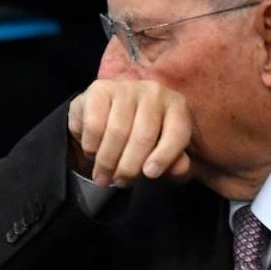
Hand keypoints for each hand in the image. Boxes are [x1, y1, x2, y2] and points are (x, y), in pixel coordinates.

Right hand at [67, 79, 192, 187]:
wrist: (105, 115)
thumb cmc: (140, 136)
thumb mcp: (161, 152)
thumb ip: (174, 162)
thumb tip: (179, 168)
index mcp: (176, 106)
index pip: (177, 132)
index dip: (164, 156)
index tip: (149, 175)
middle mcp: (154, 92)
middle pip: (144, 135)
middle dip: (129, 165)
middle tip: (119, 182)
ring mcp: (126, 88)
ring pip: (117, 131)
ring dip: (107, 160)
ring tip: (103, 176)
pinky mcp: (99, 89)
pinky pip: (94, 124)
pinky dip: (91, 145)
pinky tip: (92, 152)